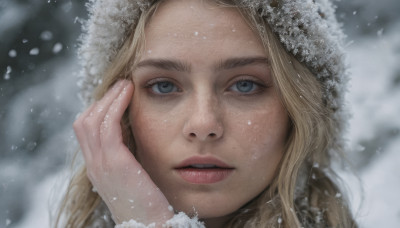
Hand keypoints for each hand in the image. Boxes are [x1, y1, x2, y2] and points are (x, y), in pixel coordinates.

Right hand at [73, 80, 173, 225]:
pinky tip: (128, 94)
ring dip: (109, 98)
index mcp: (98, 168)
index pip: (86, 131)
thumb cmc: (149, 204)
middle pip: (84, 122)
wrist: (152, 226)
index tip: (118, 98)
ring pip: (93, 119)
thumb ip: (129, 158)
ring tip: (126, 85)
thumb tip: (136, 136)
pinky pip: (108, 124)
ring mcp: (101, 164)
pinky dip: (116, 105)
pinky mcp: (115, 162)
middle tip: (121, 87)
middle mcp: (94, 165)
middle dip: (102, 100)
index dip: (99, 110)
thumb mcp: (134, 177)